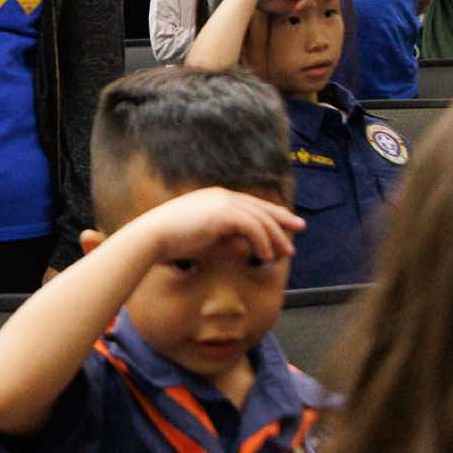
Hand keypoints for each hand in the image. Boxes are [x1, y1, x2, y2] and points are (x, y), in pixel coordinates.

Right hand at [139, 186, 305, 263]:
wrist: (152, 236)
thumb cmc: (169, 240)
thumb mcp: (199, 235)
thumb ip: (221, 236)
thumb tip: (241, 245)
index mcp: (214, 197)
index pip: (250, 204)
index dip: (270, 213)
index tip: (285, 224)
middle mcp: (221, 196)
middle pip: (260, 207)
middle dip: (282, 219)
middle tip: (299, 229)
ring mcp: (222, 203)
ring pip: (261, 219)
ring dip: (275, 237)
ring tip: (285, 252)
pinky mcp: (223, 214)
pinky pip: (253, 228)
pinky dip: (263, 243)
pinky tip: (266, 257)